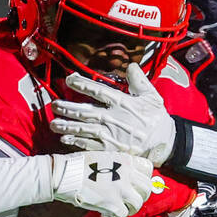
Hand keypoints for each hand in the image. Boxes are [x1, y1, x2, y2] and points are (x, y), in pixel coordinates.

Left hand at [49, 64, 175, 165]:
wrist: (163, 144)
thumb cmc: (157, 119)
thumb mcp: (152, 96)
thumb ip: (139, 80)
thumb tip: (131, 65)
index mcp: (122, 103)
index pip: (98, 90)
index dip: (82, 84)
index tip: (69, 79)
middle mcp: (113, 118)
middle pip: (85, 111)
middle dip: (67, 108)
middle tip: (54, 105)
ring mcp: (110, 136)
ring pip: (83, 129)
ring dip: (66, 125)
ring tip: (53, 123)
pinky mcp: (109, 150)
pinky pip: (88, 146)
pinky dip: (75, 142)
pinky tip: (65, 139)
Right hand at [50, 151, 152, 216]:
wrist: (65, 174)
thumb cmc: (79, 164)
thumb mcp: (104, 156)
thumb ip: (119, 164)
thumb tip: (128, 175)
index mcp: (126, 160)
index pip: (148, 169)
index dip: (143, 178)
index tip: (136, 184)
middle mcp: (127, 174)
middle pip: (146, 188)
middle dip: (139, 195)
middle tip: (128, 199)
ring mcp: (121, 190)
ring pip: (138, 203)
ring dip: (129, 207)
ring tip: (118, 207)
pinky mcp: (112, 204)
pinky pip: (123, 214)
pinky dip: (115, 216)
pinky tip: (106, 213)